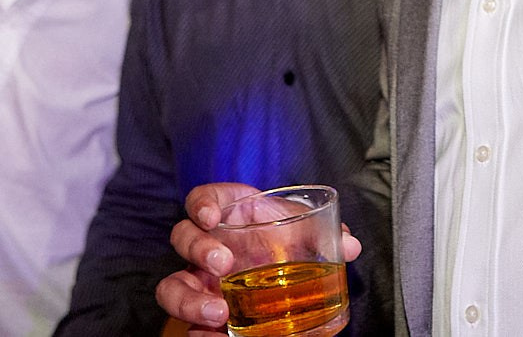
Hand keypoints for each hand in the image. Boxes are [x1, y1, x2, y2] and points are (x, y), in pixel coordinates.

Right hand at [159, 183, 361, 334]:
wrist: (287, 267)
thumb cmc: (287, 237)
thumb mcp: (305, 229)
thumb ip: (325, 232)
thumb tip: (349, 245)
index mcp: (228, 214)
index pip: (200, 199)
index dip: (200, 204)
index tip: (211, 216)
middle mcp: (206, 245)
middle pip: (182, 239)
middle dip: (197, 249)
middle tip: (224, 265)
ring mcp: (201, 280)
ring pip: (172, 287)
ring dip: (188, 301)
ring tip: (218, 314)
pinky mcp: (203, 311)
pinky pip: (189, 324)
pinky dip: (200, 333)